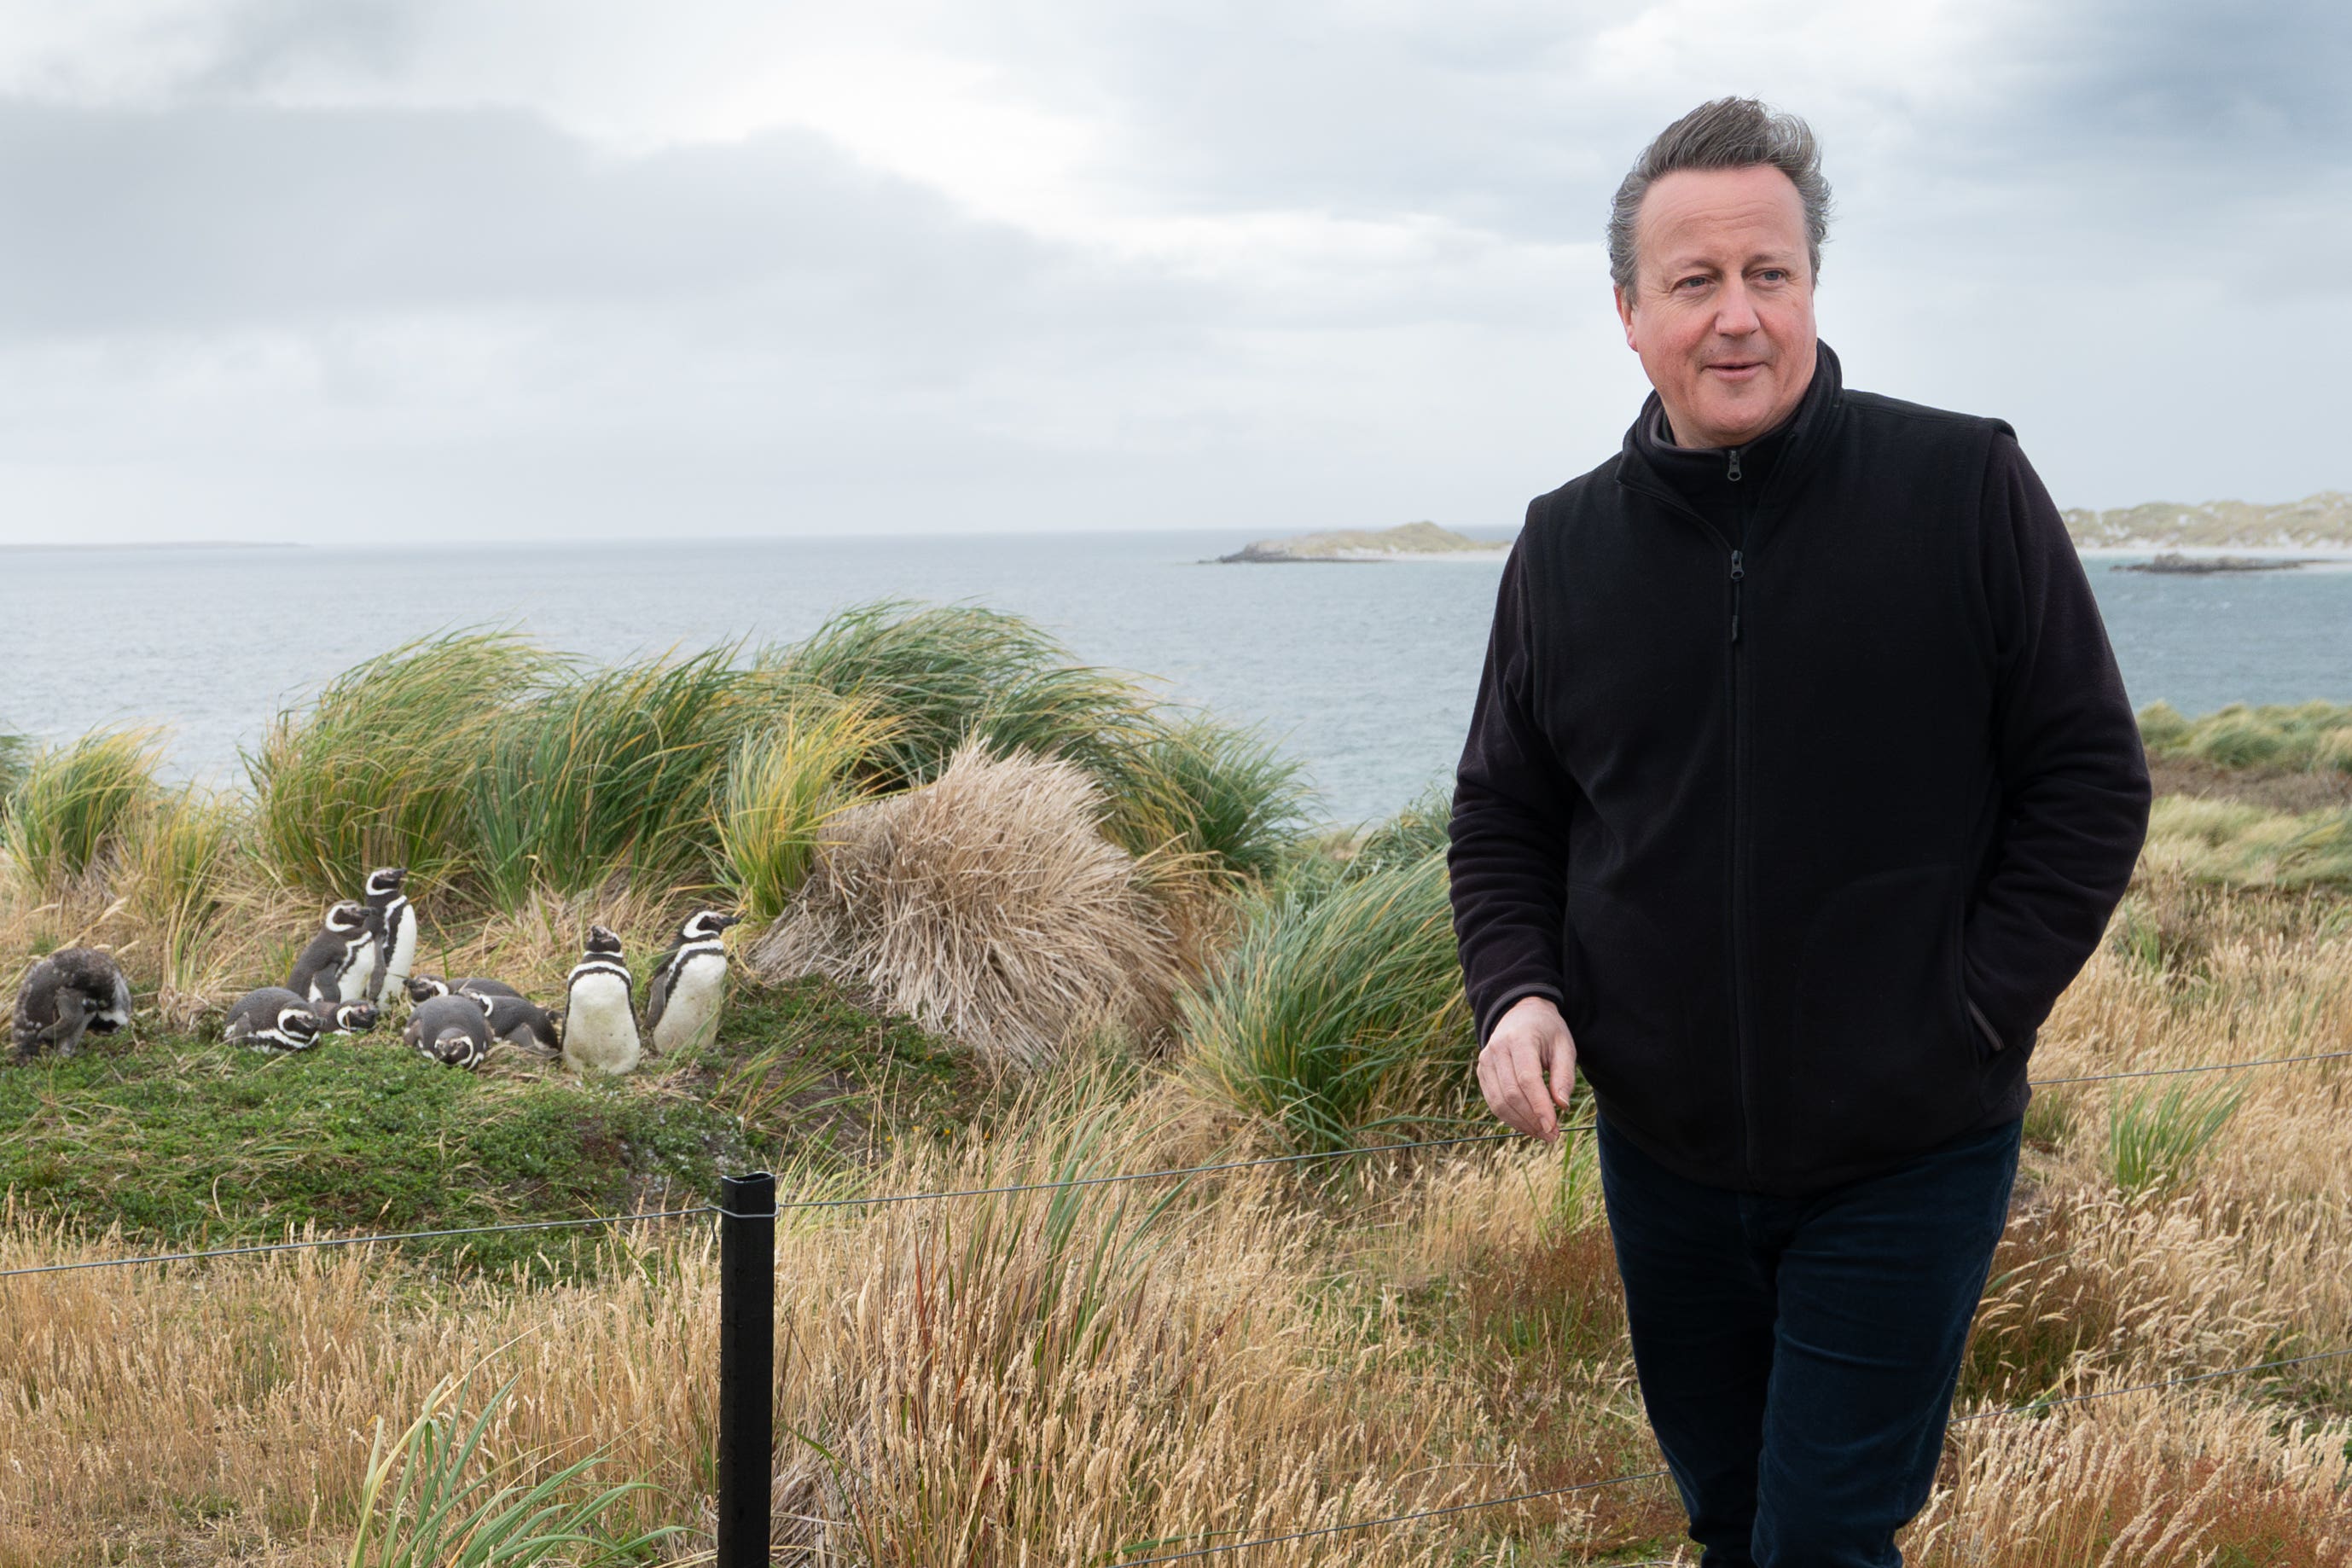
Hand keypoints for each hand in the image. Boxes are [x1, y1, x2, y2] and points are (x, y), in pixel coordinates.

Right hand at [1476, 995, 1577, 1142]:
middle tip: (1553, 1135)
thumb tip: (1562, 1106)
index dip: (1539, 1106)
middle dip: (1532, 1119)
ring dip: (1521, 1123)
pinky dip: (1510, 1117)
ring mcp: (1485, 1060)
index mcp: (1519, 1039)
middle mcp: (1497, 1050)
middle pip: (1511, 1094)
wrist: (1520, 1012)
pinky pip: (1493, 1101)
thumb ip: (1564, 1075)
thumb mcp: (1564, 1046)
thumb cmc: (1547, 1031)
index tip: (1554, 1127)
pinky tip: (1527, 1124)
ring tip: (1542, 1133)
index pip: (1527, 1079)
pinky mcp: (1481, 1071)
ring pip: (1498, 1102)